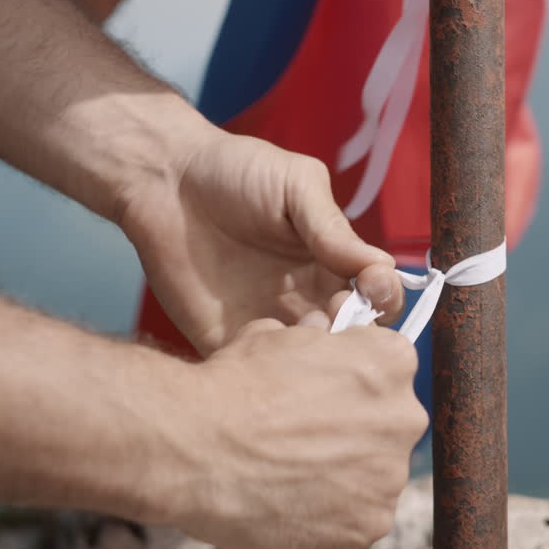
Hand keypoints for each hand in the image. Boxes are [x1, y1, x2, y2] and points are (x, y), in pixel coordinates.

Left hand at [117, 128, 404, 353]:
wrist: (165, 181)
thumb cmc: (236, 170)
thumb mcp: (296, 185)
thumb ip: (333, 227)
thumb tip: (382, 266)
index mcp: (331, 264)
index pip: (377, 297)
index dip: (383, 298)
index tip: (371, 286)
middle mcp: (306, 300)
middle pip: (351, 340)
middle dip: (355, 337)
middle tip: (333, 317)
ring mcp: (269, 324)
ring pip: (310, 368)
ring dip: (317, 363)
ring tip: (300, 335)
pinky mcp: (227, 342)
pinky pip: (258, 377)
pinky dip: (271, 377)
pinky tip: (268, 351)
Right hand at [171, 318, 428, 548]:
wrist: (198, 449)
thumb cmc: (234, 386)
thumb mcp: (275, 335)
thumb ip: (313, 341)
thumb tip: (319, 337)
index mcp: (391, 361)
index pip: (389, 366)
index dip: (352, 378)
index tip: (324, 389)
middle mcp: (404, 418)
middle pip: (387, 424)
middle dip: (352, 430)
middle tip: (302, 439)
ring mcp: (389, 477)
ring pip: (372, 476)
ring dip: (342, 476)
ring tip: (288, 476)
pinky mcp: (368, 525)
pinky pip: (354, 519)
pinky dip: (328, 516)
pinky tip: (288, 504)